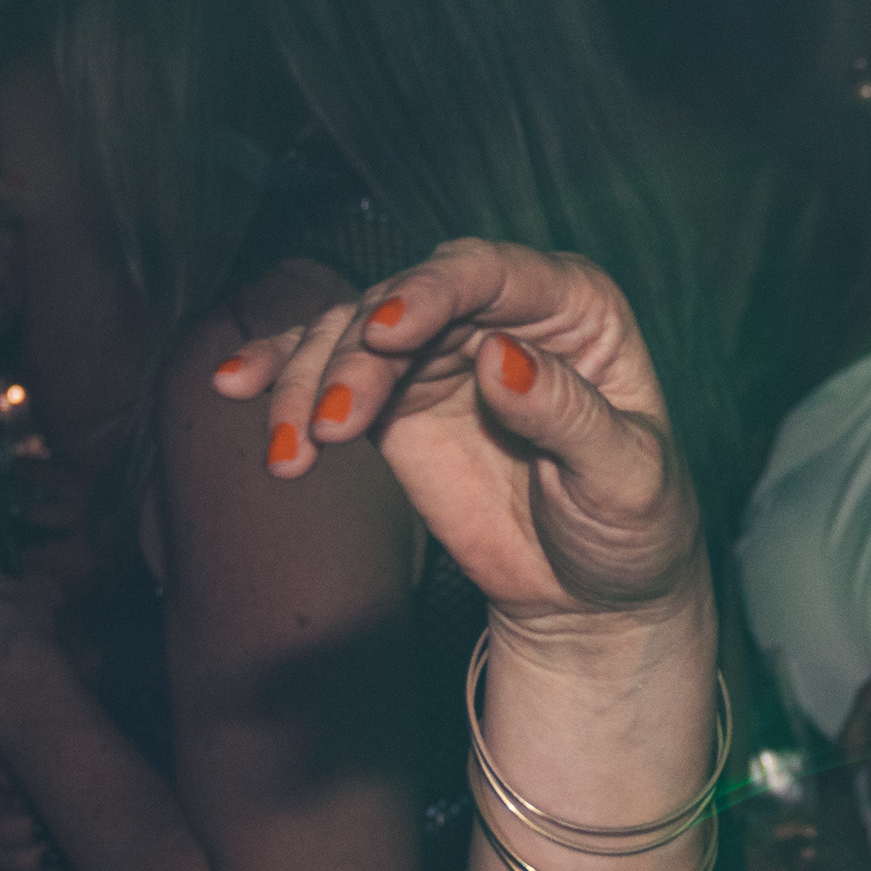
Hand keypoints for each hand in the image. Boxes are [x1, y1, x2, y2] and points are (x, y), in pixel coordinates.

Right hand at [209, 238, 697, 650]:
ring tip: (289, 449)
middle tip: (331, 422)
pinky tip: (236, 387)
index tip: (384, 334)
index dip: (431, 294)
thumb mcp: (625, 478)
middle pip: (405, 303)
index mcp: (573, 307)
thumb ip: (568, 417)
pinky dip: (282, 380)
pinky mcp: (397, 400)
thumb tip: (500, 356)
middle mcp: (500, 311)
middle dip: (355, 356)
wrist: (593, 596)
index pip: (490, 274)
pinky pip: (330, 375)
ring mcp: (441, 351)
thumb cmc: (634, 526)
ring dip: (307, 381)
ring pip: (353, 335)